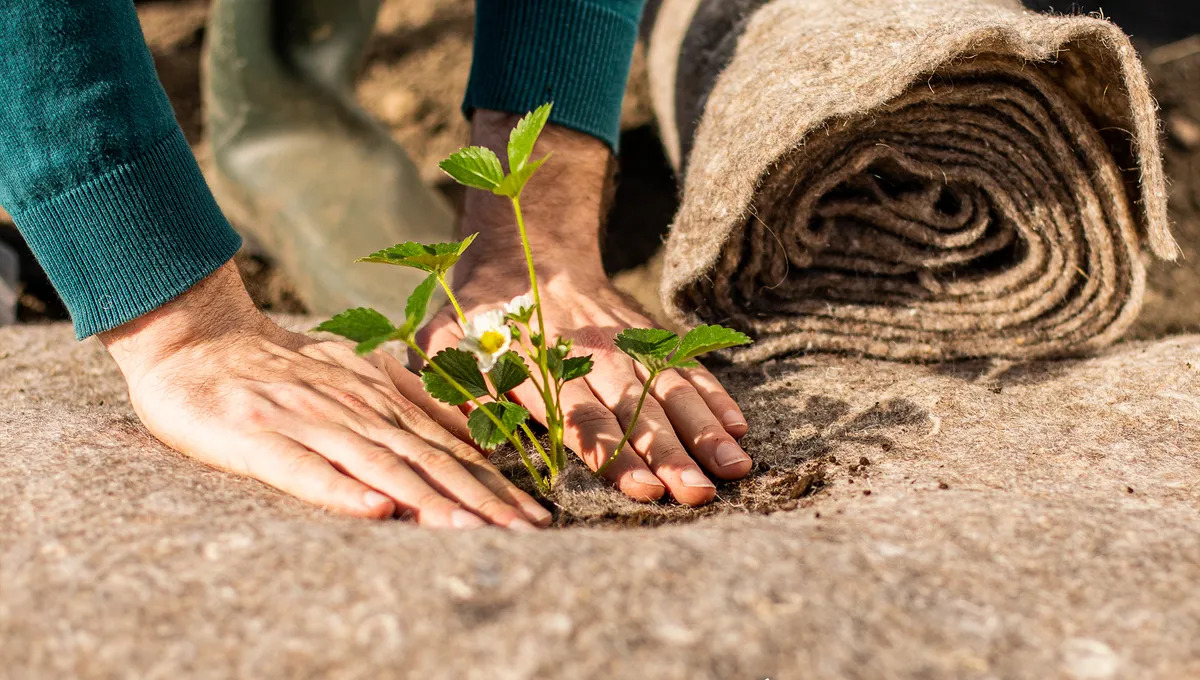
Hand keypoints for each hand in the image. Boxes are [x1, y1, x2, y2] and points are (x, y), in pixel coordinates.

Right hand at [101, 260, 549, 528]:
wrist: (198, 337)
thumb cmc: (283, 366)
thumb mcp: (359, 372)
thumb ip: (415, 401)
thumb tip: (480, 434)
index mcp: (381, 398)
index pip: (449, 449)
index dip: (494, 485)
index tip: (535, 518)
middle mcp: (354, 409)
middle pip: (427, 460)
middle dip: (480, 500)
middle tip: (523, 533)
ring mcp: (308, 421)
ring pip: (377, 465)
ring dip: (427, 498)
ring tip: (469, 529)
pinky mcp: (257, 437)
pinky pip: (303, 469)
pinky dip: (339, 490)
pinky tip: (375, 511)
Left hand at [415, 112, 752, 506]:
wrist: (527, 249)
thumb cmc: (479, 318)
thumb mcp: (445, 344)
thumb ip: (456, 389)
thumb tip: (474, 438)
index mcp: (535, 361)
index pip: (577, 413)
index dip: (609, 450)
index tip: (638, 486)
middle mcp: (586, 351)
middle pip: (633, 406)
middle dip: (667, 452)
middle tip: (696, 492)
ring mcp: (623, 340)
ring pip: (668, 386)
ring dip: (702, 429)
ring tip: (734, 469)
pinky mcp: (646, 333)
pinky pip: (686, 363)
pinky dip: (713, 393)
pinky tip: (737, 428)